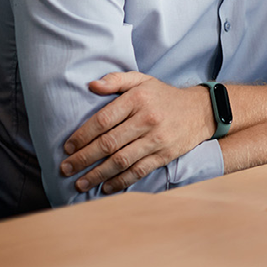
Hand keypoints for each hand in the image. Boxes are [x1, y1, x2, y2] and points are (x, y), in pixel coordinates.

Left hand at [60, 71, 213, 194]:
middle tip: (65, 169)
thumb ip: (116, 80)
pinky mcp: (165, 155)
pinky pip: (138, 171)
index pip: (103, 119)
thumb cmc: (163, 96)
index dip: (82, 135)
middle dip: (83, 158)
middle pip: (109, 143)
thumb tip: (91, 85)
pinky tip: (106, 187)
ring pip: (121, 160)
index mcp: (138, 98)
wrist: (201, 110)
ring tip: (80, 183)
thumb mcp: (142, 80)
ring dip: (98, 174)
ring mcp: (157, 139)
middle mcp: (147, 119)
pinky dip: (120, 181)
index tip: (67, 147)